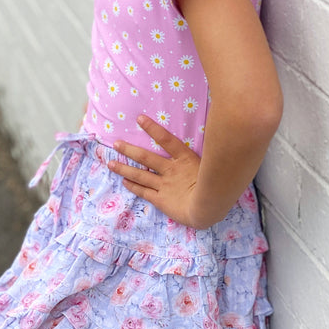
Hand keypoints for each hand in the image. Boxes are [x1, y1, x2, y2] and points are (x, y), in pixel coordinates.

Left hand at [108, 114, 204, 228]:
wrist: (210, 209)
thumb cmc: (217, 186)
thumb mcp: (215, 164)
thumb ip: (210, 152)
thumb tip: (215, 135)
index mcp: (185, 159)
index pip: (167, 139)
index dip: (153, 128)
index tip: (139, 118)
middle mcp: (171, 170)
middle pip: (146, 158)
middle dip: (129, 150)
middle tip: (116, 143)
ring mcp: (165, 185)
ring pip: (140, 175)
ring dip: (124, 168)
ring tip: (110, 163)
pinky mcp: (161, 200)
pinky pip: (144, 192)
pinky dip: (133, 186)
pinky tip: (124, 182)